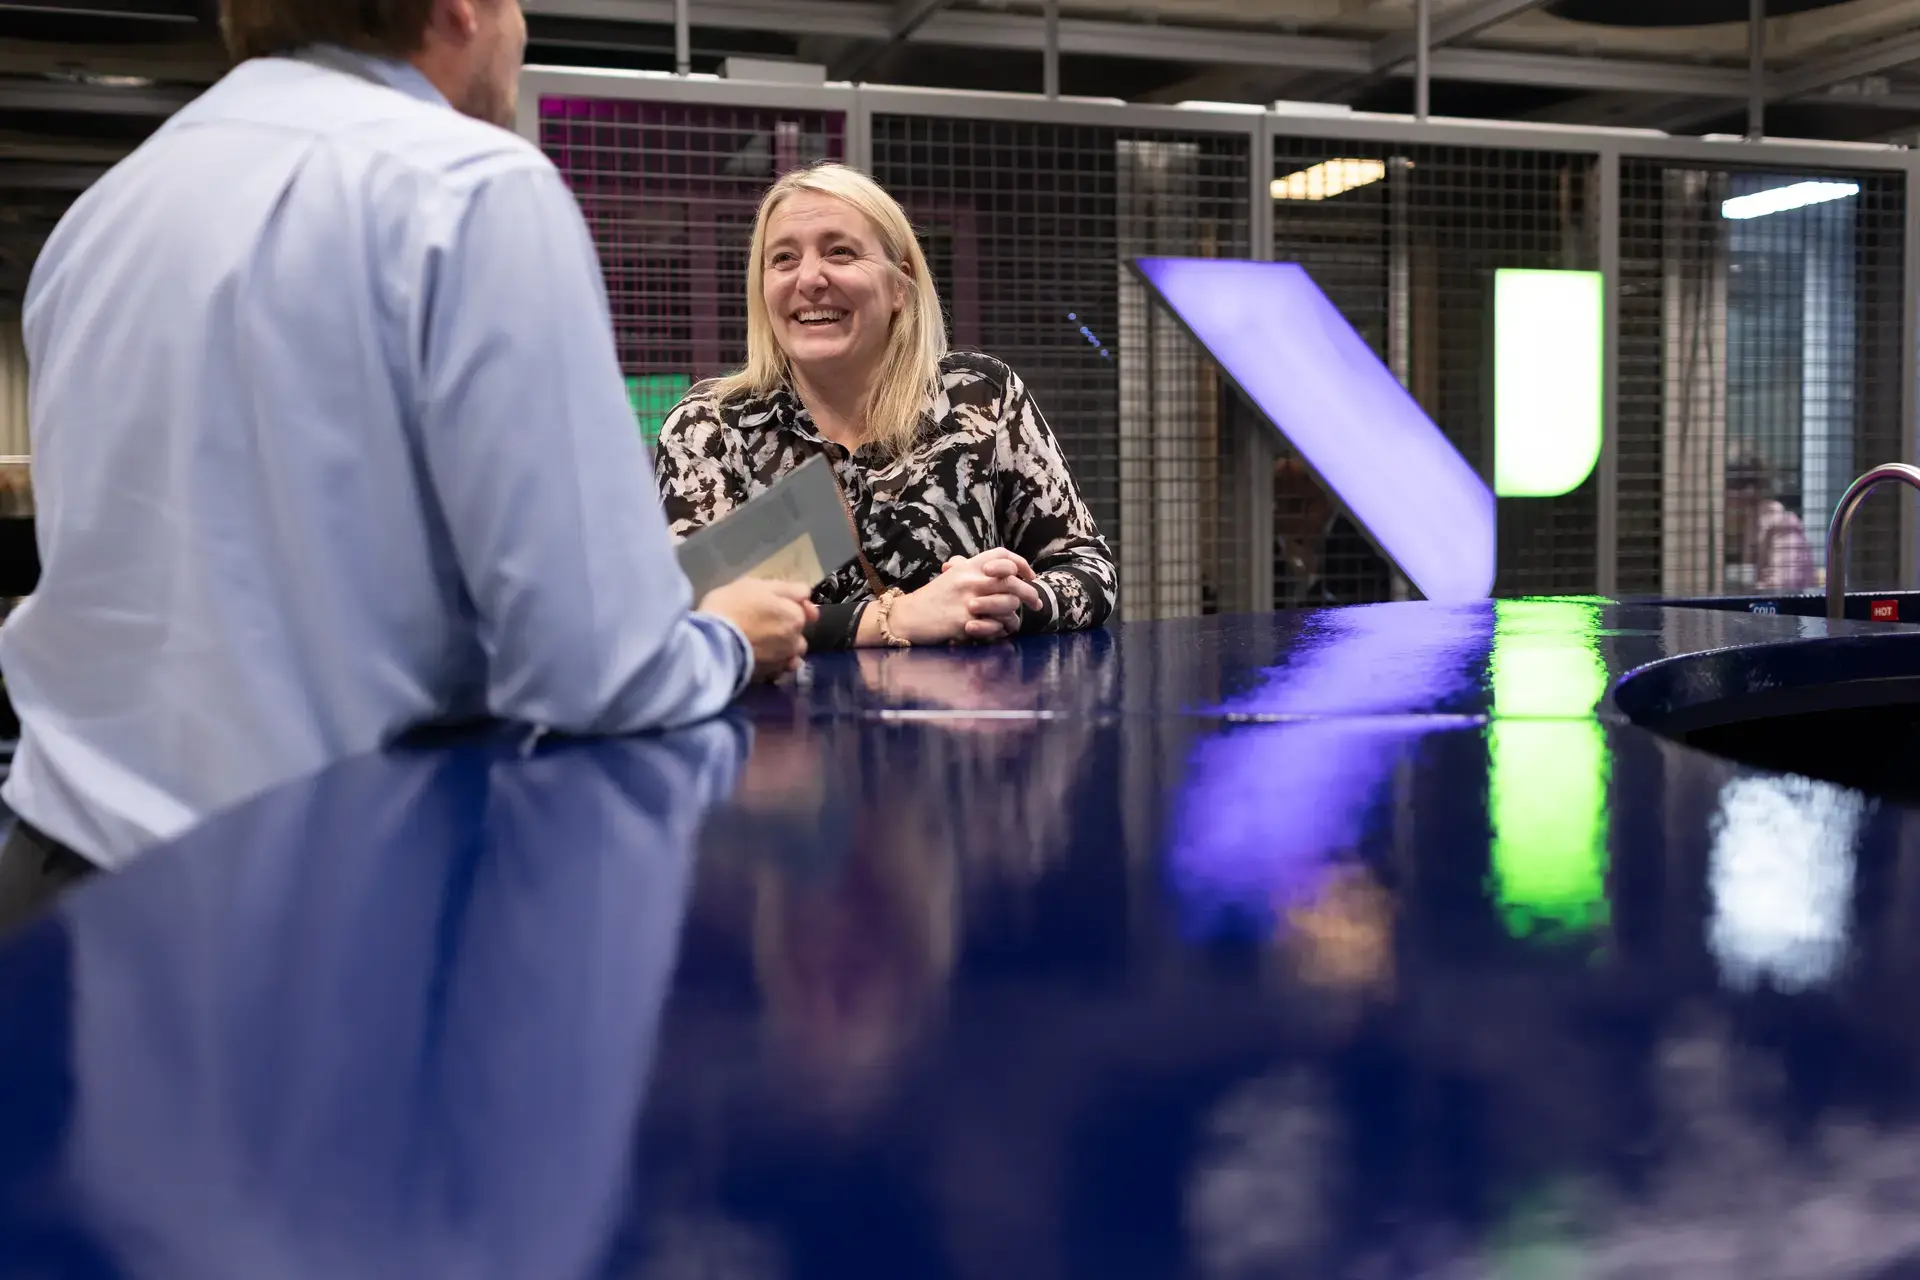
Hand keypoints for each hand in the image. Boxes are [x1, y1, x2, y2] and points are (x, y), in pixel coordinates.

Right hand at [700, 578, 818, 680]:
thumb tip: (806, 595)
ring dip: (783, 648)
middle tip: (764, 624)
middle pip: (798, 633)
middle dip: (787, 628)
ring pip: (790, 653)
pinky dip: (773, 665)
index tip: (780, 604)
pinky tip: (759, 659)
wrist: (711, 644)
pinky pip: (777, 670)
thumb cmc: (731, 607)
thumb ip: (786, 589)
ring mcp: (782, 662)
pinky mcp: (768, 677)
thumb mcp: (756, 585)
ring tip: (762, 644)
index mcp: (795, 617)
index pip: (806, 610)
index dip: (794, 605)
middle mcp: (795, 641)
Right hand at [892, 549, 1041, 643]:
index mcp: (968, 566)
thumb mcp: (951, 576)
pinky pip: (996, 625)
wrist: (908, 616)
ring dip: (1015, 614)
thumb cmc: (932, 598)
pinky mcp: (965, 621)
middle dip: (1030, 593)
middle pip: (1013, 581)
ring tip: (1014, 621)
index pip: (1002, 555)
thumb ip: (971, 569)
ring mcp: (969, 600)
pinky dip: (1001, 629)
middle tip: (1036, 603)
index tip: (1030, 576)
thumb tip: (996, 568)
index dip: (1021, 564)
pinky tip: (999, 632)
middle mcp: (970, 579)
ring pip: (1009, 604)